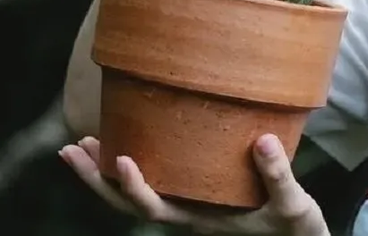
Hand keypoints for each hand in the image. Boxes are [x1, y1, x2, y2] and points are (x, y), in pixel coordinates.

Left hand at [60, 134, 328, 235]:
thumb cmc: (296, 229)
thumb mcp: (293, 204)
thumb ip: (278, 175)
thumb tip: (263, 140)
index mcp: (201, 221)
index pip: (156, 209)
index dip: (134, 187)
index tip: (120, 158)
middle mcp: (186, 215)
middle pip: (128, 204)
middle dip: (96, 179)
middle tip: (70, 148)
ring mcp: (188, 206)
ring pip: (135, 194)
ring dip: (103, 172)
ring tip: (81, 142)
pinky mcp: (195, 195)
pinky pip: (155, 181)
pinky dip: (132, 165)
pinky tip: (126, 141)